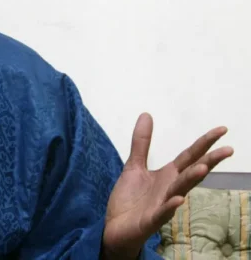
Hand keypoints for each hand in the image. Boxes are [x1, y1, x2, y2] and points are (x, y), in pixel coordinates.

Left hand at [102, 113, 232, 258]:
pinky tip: (178, 200)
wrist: (115, 227)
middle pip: (191, 172)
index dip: (205, 143)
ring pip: (180, 191)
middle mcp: (170, 189)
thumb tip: (147, 114)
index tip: (223, 130)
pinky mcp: (150, 220)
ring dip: (191, 180)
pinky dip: (170, 207)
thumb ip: (142, 143)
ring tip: (203, 168)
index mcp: (168, 175)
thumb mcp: (134, 166)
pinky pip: (162, 213)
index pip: (190, 156)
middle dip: (209, 161)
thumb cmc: (130, 199)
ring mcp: (162, 205)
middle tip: (228, 149)